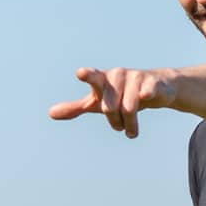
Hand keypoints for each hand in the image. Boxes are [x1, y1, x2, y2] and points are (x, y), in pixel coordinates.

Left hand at [49, 67, 177, 137]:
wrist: (154, 89)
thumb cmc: (119, 95)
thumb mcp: (96, 102)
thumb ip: (75, 108)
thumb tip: (50, 114)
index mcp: (102, 80)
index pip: (93, 77)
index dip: (87, 75)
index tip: (80, 73)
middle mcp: (117, 75)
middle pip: (109, 107)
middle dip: (114, 122)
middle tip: (119, 128)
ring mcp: (135, 77)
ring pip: (128, 108)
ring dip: (130, 125)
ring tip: (131, 132)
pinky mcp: (151, 82)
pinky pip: (146, 95)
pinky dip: (146, 99)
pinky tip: (147, 98)